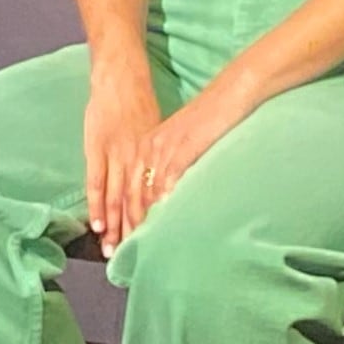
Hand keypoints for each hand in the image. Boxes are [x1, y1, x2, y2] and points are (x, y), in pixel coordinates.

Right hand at [81, 53, 161, 247]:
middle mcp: (138, 159)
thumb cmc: (140, 102)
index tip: (156, 244)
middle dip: (135, 232)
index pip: (156, 195)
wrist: (121, 75)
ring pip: (118, 197)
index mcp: (154, 156)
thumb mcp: (158, 130)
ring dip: (116, 226)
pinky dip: (97, 205)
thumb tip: (168, 182)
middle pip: (138, 202)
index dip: (154, 221)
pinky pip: (97, 182)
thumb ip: (159, 156)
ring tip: (113, 251)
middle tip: (134, 259)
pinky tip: (98, 225)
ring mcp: (116, 154)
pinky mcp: (97, 148)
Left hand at [115, 75, 253, 237]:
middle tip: (118, 249)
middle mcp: (149, 147)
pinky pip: (167, 178)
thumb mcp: (180, 141)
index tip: (114, 237)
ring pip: (144, 190)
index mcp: (146, 146)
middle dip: (122, 224)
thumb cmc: (210, 120)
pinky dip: (162, 200)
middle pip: (128, 192)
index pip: (125, 186)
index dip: (118, 214)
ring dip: (138, 220)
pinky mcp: (181, 146)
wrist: (228, 94)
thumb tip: (165, 194)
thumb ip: (169, 165)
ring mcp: (164, 147)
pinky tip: (160, 218)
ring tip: (134, 243)